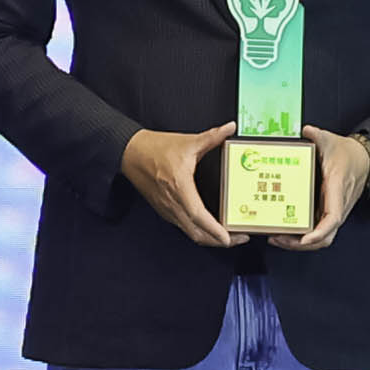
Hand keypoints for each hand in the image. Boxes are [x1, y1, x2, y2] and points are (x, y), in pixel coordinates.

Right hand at [122, 124, 238, 249]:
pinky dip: (199, 232)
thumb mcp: (187, 142)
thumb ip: (212, 136)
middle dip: (219, 241)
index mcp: (179, 186)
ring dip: (209, 239)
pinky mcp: (165, 210)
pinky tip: (210, 227)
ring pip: (190, 233)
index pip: (197, 215)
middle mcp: (172, 202)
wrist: (130, 153)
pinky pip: (184, 227)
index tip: (228, 238)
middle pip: (196, 233)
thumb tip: (229, 128)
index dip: (214, 229)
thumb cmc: (155, 149)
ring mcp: (167, 209)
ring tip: (228, 236)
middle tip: (239, 238)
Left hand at [266, 129, 369, 251]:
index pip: (332, 218)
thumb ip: (317, 135)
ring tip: (278, 238)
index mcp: (337, 188)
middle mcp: (337, 205)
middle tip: (278, 238)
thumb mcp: (332, 141)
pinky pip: (319, 231)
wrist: (364, 160)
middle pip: (325, 237)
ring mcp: (335, 211)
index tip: (304, 238)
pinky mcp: (330, 213)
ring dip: (300, 243)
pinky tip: (286, 232)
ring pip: (322, 238)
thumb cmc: (348, 154)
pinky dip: (303, 236)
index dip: (319, 231)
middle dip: (301, 243)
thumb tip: (305, 130)